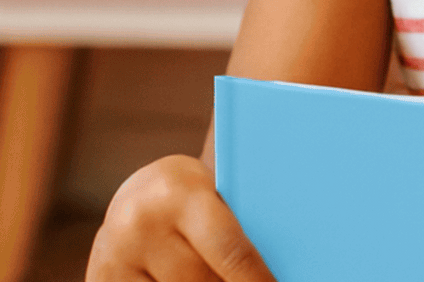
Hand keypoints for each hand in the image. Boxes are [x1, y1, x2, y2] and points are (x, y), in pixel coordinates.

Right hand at [86, 154, 275, 280]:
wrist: (136, 196)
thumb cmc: (195, 194)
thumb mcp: (217, 191)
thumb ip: (237, 222)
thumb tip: (284, 264)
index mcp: (179, 192)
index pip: (231, 251)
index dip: (257, 281)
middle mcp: (140, 225)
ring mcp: (112, 258)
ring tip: (224, 279)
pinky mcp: (98, 281)